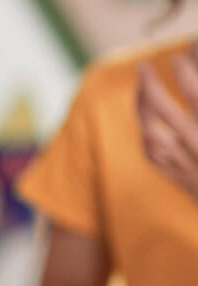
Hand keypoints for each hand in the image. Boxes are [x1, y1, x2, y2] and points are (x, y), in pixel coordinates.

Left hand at [137, 56, 197, 199]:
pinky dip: (146, 135)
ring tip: (142, 88)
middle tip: (143, 66)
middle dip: (149, 86)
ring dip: (141, 111)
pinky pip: (153, 156)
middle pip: (165, 113)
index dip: (186, 75)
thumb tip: (196, 77)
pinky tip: (144, 121)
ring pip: (151, 134)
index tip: (178, 58)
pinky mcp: (183, 180)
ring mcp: (188, 166)